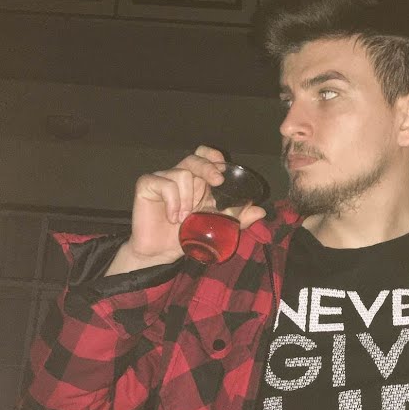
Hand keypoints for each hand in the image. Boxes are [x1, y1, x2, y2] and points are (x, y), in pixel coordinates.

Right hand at [107, 146, 266, 274]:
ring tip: (183, 217)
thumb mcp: (215, 227)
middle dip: (208, 167)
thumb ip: (237, 219)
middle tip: (218, 181)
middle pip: (194, 158)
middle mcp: (179, 176)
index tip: (223, 168)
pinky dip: (172, 201)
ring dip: (188, 197)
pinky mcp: (146, 185)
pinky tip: (171, 216)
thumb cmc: (184, 237)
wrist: (159, 254)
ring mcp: (162, 179)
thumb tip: (262, 211)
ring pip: (182, 172)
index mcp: (196, 181)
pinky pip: (164, 183)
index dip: (213, 156)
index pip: (204, 156)